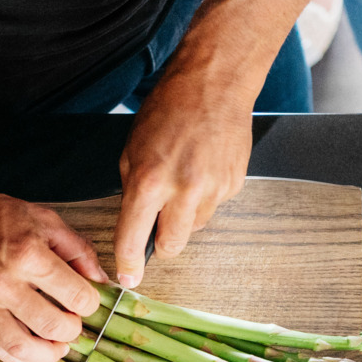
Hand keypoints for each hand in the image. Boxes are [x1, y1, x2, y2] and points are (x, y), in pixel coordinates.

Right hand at [0, 183, 107, 361]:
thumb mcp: (44, 220)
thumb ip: (78, 250)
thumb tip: (101, 281)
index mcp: (28, 254)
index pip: (76, 297)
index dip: (90, 304)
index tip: (86, 302)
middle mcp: (4, 283)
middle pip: (53, 327)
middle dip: (72, 331)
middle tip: (72, 323)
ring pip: (24, 349)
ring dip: (49, 354)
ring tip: (57, 345)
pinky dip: (22, 358)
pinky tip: (33, 350)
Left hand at [115, 68, 251, 286]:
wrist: (214, 83)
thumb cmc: (169, 108)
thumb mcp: (131, 149)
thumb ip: (132, 190)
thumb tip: (134, 223)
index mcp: (149, 180)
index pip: (133, 238)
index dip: (128, 264)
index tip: (127, 278)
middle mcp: (183, 190)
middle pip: (171, 246)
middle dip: (160, 243)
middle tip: (157, 224)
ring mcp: (213, 189)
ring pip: (194, 227)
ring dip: (185, 215)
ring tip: (184, 178)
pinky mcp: (233, 185)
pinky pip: (214, 206)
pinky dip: (205, 196)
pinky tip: (202, 168)